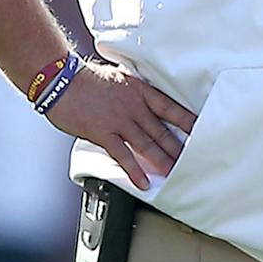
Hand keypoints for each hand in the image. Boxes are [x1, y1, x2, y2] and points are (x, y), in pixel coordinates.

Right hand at [45, 61, 197, 189]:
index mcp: (140, 91)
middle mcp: (134, 106)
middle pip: (162, 130)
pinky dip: (134, 171)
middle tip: (193, 159)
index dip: (187, 121)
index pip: (171, 108)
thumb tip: (145, 106)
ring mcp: (119, 121)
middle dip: (179, 147)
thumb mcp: (120, 79)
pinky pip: (122, 155)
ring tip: (174, 172)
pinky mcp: (103, 133)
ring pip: (147, 144)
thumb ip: (135, 94)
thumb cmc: (87, 79)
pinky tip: (143, 182)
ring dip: (162, 160)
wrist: (61, 80)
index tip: (201, 130)